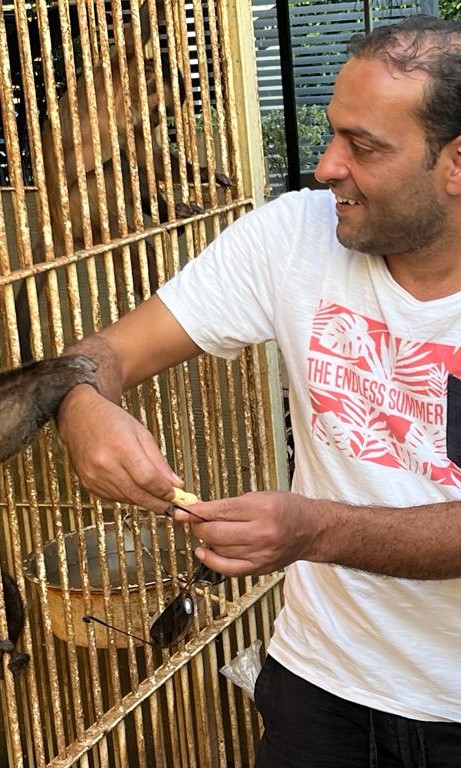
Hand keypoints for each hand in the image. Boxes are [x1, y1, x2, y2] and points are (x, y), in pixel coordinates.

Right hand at [58, 386, 182, 508]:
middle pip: (137, 494)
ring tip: (154, 494)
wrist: (81, 418)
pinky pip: (114, 498)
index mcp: (121, 447)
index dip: (163, 491)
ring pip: (127, 499)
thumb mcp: (142, 433)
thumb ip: (159, 461)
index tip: (175, 494)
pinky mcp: (88, 484)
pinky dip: (128, 496)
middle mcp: (105, 464)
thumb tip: (175, 483)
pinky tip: (134, 488)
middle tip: (171, 505)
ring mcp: (94, 476)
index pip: (147, 479)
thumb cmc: (111, 421)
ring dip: (144, 500)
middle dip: (158, 503)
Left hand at [173, 491, 318, 576]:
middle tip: (193, 520)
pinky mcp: (259, 568)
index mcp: (262, 509)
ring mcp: (261, 553)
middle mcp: (262, 533)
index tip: (183, 510)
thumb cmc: (288, 509)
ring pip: (219, 549)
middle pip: (216, 532)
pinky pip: (228, 569)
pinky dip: (212, 561)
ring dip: (205, 540)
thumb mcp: (261, 496)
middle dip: (198, 525)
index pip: (220, 510)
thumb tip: (202, 510)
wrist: (311, 530)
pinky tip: (204, 552)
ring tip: (205, 531)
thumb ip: (232, 504)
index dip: (197, 511)